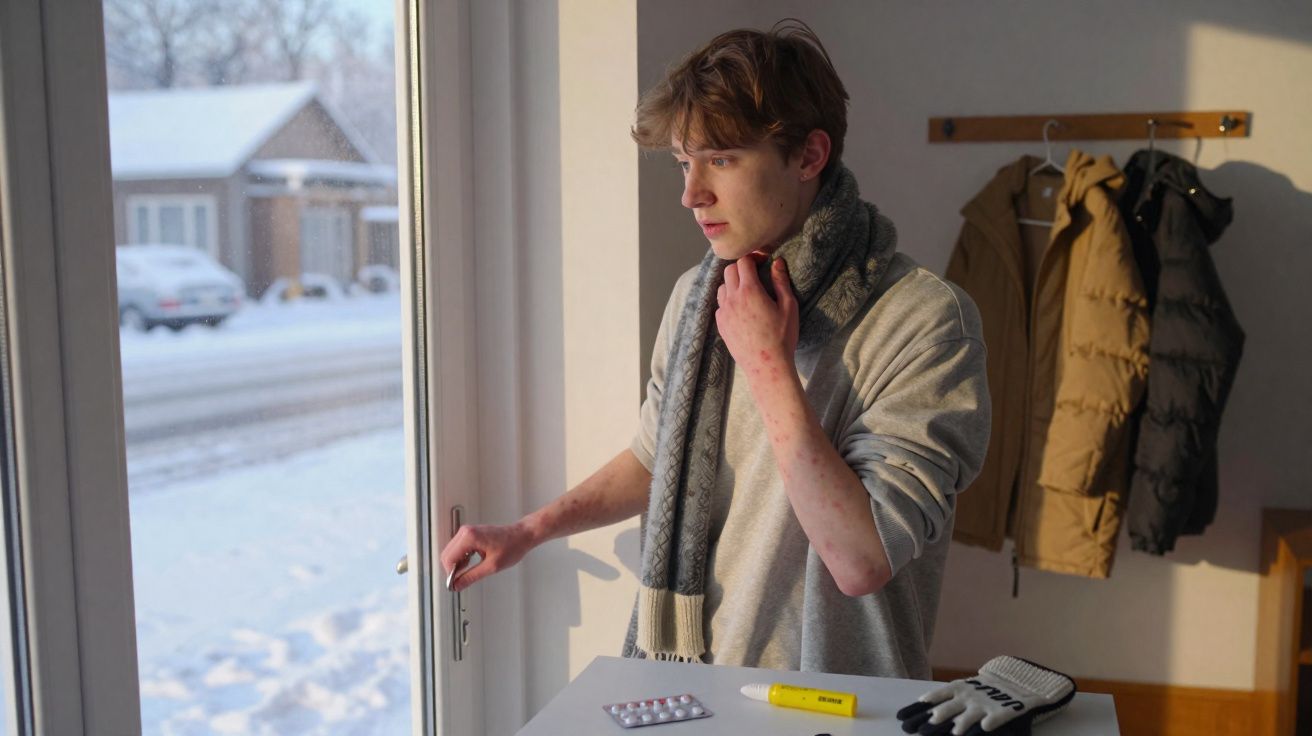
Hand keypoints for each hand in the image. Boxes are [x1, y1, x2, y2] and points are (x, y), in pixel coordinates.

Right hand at [439, 521, 534, 591]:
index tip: (454, 584)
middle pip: (447, 554)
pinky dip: (462, 558)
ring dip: (457, 564)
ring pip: (451, 552)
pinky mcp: (471, 534)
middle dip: (452, 569)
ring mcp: (467, 531)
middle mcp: (466, 532)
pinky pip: (458, 548)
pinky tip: (471, 564)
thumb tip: (458, 584)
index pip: (448, 558)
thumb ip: (471, 576)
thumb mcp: (491, 566)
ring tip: (470, 571)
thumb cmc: (512, 546)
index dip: (449, 574)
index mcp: (469, 537)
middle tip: (461, 580)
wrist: (522, 535)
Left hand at [715, 255, 798, 375]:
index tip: (762, 261)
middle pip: (729, 271)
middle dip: (741, 268)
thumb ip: (781, 281)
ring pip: (722, 287)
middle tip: (755, 275)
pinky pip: (720, 305)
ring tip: (747, 292)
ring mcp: (724, 312)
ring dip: (733, 284)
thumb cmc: (782, 337)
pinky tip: (741, 309)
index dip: (752, 258)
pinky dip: (728, 301)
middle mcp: (733, 299)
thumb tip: (777, 262)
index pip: (743, 262)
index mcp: (750, 291)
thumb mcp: (788, 306)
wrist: (767, 365)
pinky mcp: (721, 324)